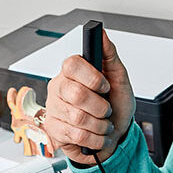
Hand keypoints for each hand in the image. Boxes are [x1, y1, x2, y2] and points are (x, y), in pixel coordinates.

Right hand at [45, 30, 135, 164]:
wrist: (115, 134)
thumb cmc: (116, 104)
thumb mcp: (119, 78)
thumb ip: (109, 54)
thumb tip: (102, 34)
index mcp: (72, 72)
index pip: (72, 65)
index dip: (92, 78)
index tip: (105, 87)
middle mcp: (59, 88)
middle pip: (76, 94)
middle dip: (100, 106)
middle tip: (106, 109)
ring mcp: (53, 109)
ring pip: (78, 118)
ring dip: (100, 125)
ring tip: (103, 124)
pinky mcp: (54, 130)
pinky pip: (76, 135)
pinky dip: (94, 138)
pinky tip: (96, 135)